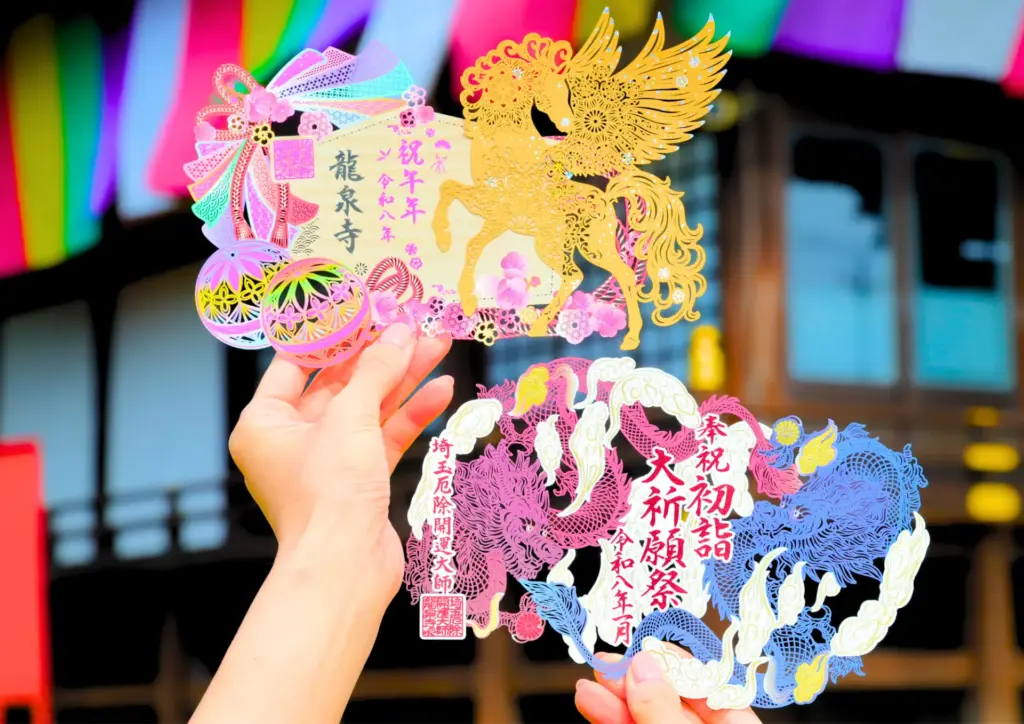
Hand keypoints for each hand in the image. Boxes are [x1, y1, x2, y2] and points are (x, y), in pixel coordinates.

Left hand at [228, 322, 452, 604]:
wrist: (345, 569)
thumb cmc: (327, 494)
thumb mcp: (350, 418)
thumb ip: (376, 370)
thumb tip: (400, 331)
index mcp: (265, 422)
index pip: (297, 362)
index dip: (333, 333)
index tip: (364, 306)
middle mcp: (292, 439)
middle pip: (340, 382)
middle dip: (380, 354)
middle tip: (413, 323)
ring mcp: (328, 460)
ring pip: (369, 406)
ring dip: (404, 378)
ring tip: (439, 345)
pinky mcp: (359, 479)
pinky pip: (385, 435)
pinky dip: (411, 414)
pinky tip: (441, 390)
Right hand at [575, 649, 761, 723]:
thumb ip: (664, 711)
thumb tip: (643, 667)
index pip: (709, 684)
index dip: (672, 664)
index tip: (641, 650)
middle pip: (672, 698)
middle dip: (635, 678)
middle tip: (606, 663)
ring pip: (646, 716)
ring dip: (614, 699)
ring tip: (589, 684)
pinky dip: (612, 720)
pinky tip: (593, 704)